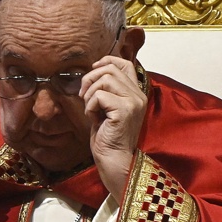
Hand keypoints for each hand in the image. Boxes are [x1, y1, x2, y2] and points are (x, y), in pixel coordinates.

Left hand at [79, 56, 146, 202]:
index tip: (93, 69)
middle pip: (110, 69)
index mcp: (136, 93)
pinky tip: (94, 119)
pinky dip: (90, 106)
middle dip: (90, 78)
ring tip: (91, 110)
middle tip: (83, 95)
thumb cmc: (108, 137)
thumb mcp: (107, 108)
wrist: (113, 159)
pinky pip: (99, 95)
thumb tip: (92, 73)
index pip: (125, 64)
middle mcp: (138, 95)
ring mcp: (133, 102)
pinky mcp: (124, 110)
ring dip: (90, 94)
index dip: (106, 61)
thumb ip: (106, 91)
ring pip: (105, 79)